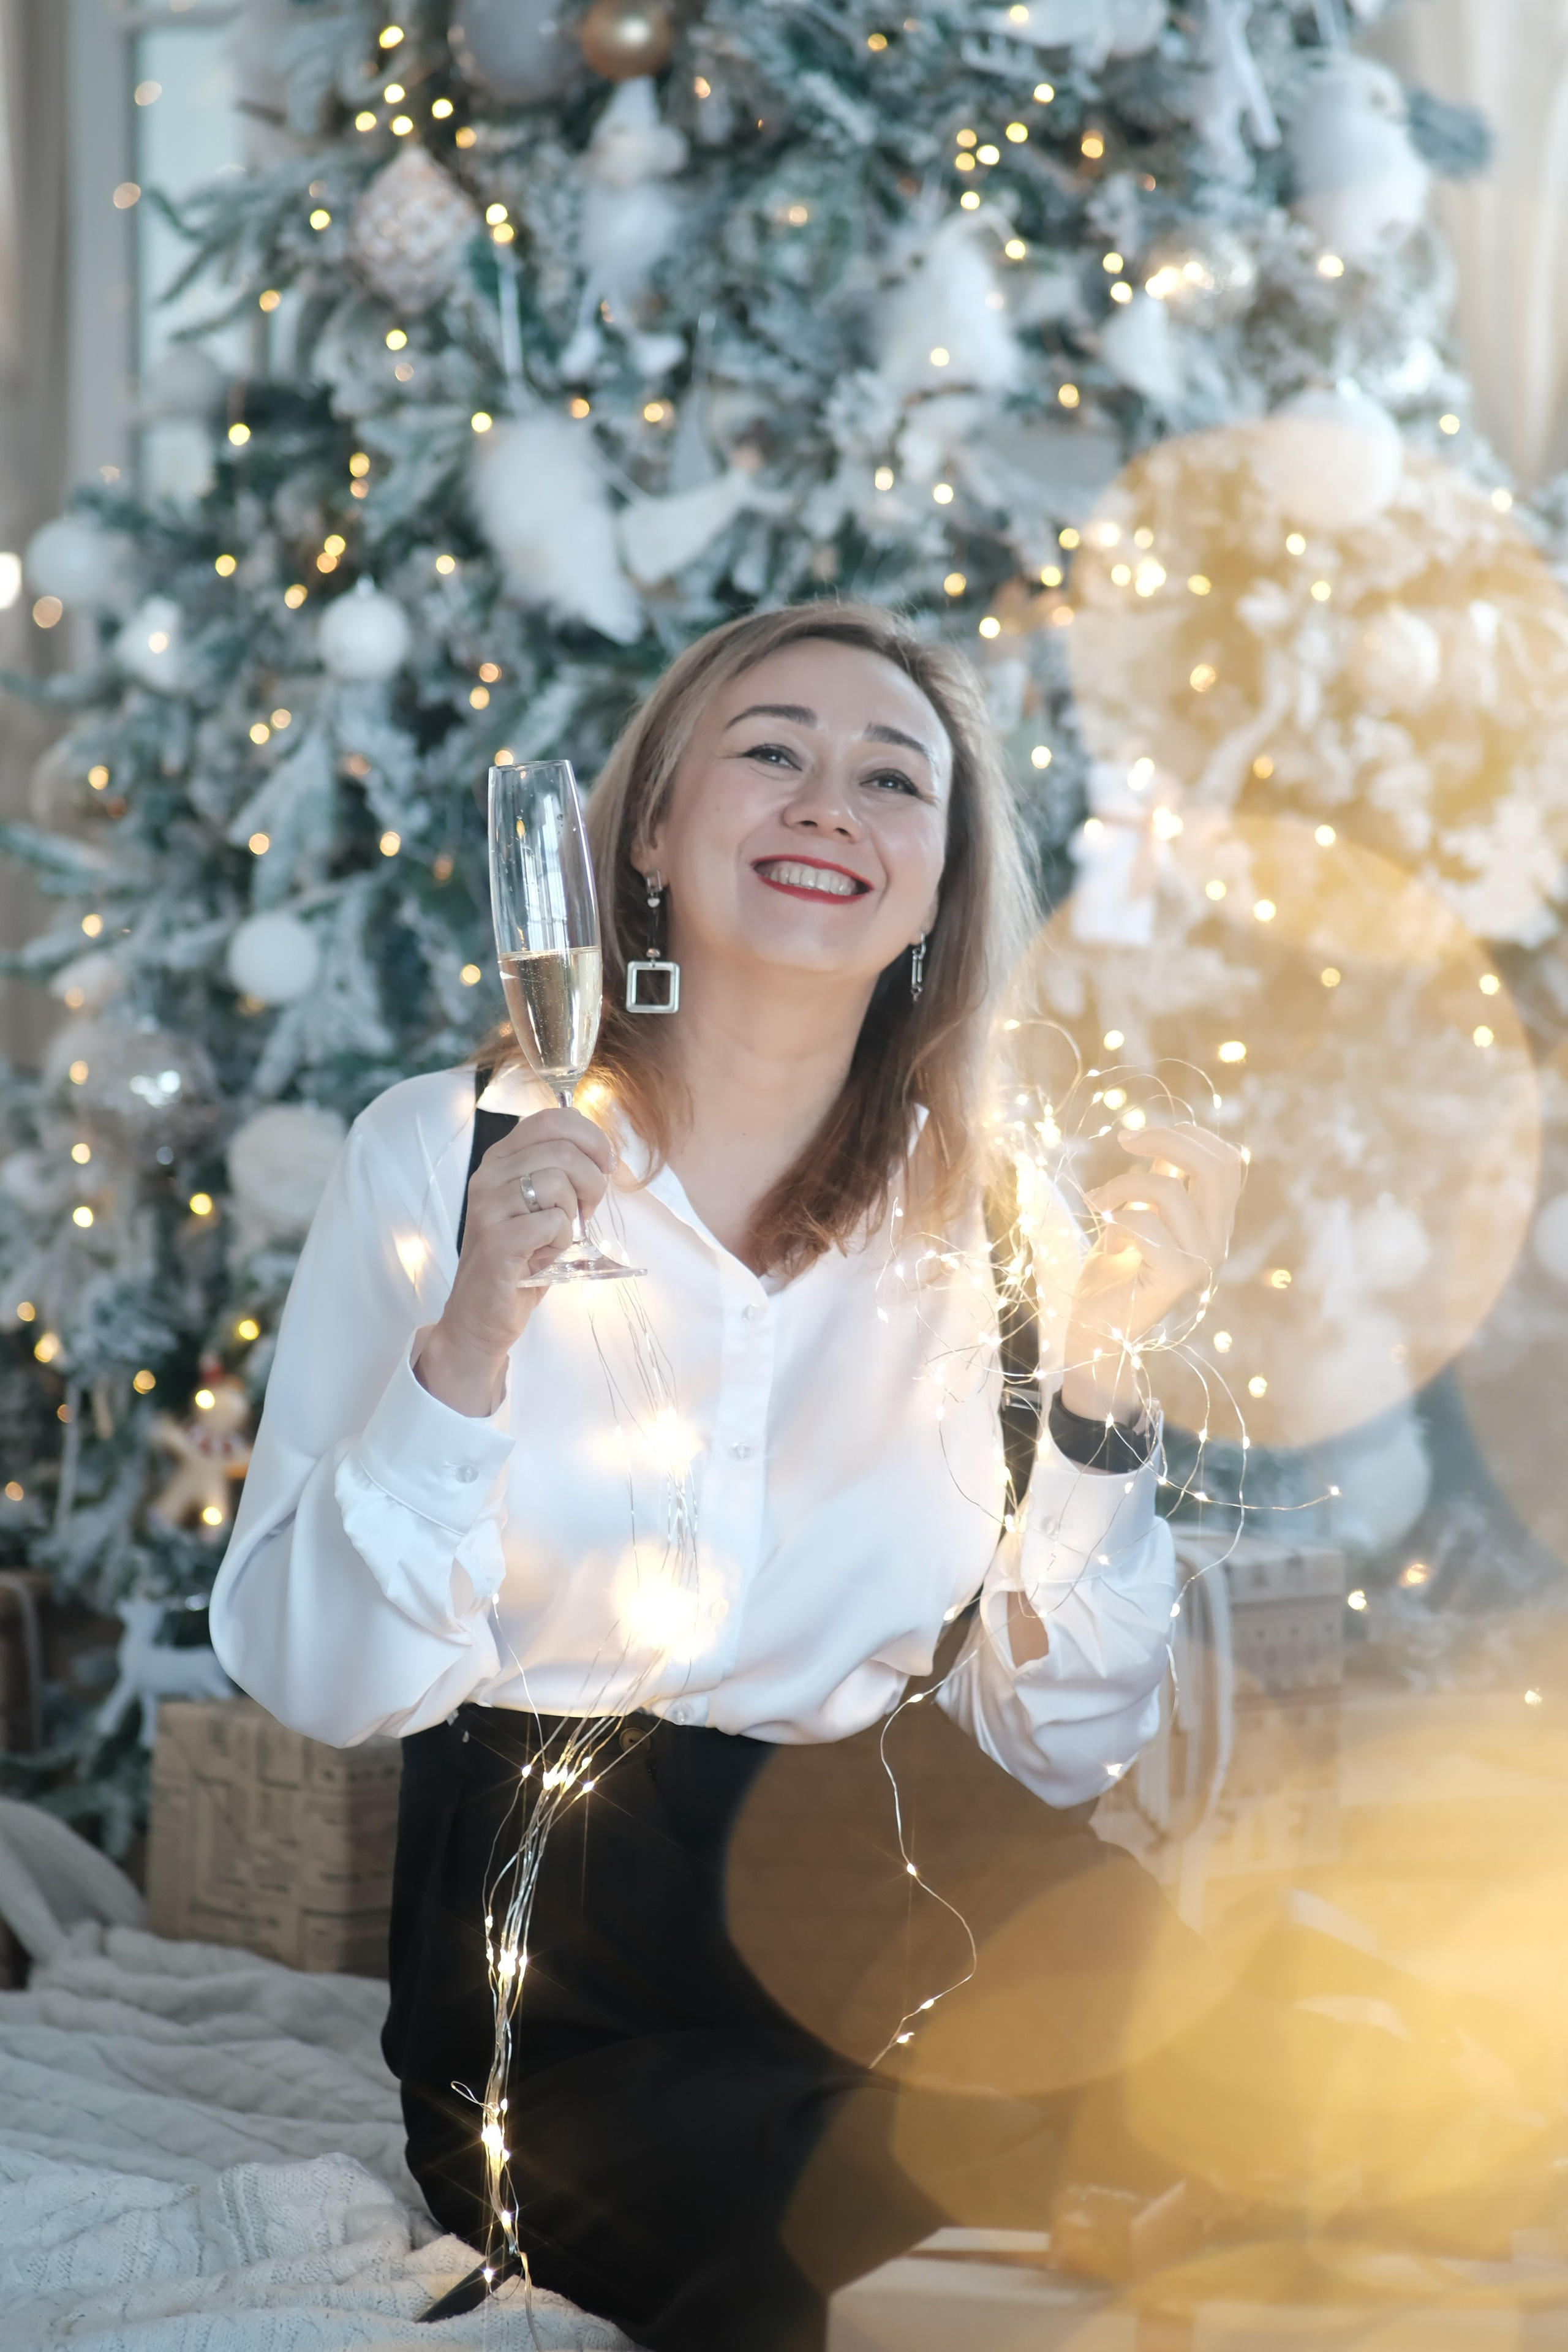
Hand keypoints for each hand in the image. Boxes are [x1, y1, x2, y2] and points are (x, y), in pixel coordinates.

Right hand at [413, 1107, 612, 1416]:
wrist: (482, 1315)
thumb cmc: (520, 1261)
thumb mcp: (543, 1207)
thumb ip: (564, 1174)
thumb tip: (605, 1154)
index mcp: (500, 1159)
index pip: (552, 1119)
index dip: (591, 1137)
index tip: (605, 1164)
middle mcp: (488, 1175)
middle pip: (562, 1150)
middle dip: (590, 1182)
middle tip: (585, 1212)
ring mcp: (487, 1206)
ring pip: (557, 1182)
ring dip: (572, 1215)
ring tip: (557, 1237)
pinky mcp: (496, 1240)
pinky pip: (552, 1221)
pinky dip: (562, 1241)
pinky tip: (546, 1254)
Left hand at [1060, 1123, 1243, 1421]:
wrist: (1098, 1328)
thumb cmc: (1115, 1270)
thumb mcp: (1140, 1214)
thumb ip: (1159, 1182)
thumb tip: (1163, 1140)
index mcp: (1215, 1221)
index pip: (1227, 1161)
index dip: (1188, 1135)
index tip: (1138, 1135)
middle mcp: (1219, 1238)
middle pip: (1216, 1165)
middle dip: (1166, 1140)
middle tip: (1124, 1141)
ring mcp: (1203, 1259)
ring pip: (1170, 1191)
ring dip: (1121, 1187)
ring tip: (1096, 1204)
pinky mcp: (1178, 1277)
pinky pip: (1145, 1225)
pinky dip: (1115, 1223)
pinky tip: (1108, 1246)